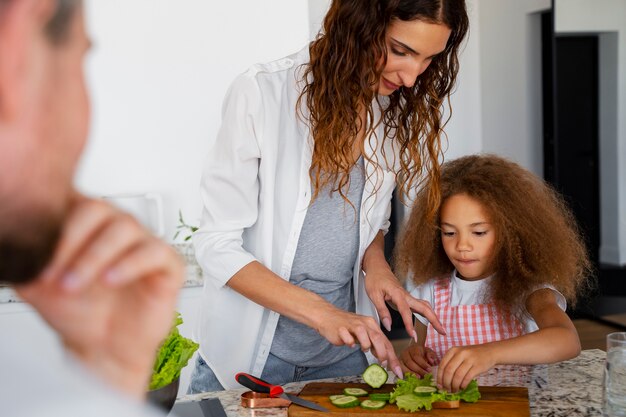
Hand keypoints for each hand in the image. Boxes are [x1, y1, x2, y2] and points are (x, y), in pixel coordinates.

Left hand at [15, 196, 183, 397]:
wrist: (103, 348)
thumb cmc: (79, 312)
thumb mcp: (37, 283)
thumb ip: (24, 259)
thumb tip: (8, 245)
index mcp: (87, 223)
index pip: (71, 200)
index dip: (52, 224)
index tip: (34, 253)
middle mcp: (116, 227)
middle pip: (98, 208)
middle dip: (71, 241)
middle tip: (54, 273)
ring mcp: (143, 242)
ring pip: (126, 227)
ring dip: (95, 256)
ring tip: (75, 284)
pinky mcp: (167, 263)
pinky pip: (156, 251)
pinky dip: (130, 264)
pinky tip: (111, 280)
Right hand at [315, 305, 403, 377]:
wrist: (327, 316)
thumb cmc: (346, 326)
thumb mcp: (364, 334)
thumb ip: (374, 344)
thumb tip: (384, 358)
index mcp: (372, 325)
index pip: (386, 342)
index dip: (393, 358)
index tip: (398, 371)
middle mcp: (365, 324)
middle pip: (379, 339)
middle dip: (383, 355)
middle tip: (382, 364)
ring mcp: (353, 325)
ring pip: (366, 338)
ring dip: (366, 347)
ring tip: (363, 350)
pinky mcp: (342, 329)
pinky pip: (348, 339)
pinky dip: (350, 343)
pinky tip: (349, 343)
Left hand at [364, 268, 445, 338]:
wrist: (377, 267)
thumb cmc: (374, 279)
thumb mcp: (374, 295)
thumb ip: (382, 311)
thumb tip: (388, 326)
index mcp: (398, 294)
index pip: (406, 311)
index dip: (409, 324)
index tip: (413, 335)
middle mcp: (406, 295)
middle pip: (425, 307)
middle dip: (435, 320)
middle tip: (443, 332)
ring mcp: (408, 296)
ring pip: (425, 306)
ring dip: (433, 316)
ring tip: (440, 329)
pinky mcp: (407, 297)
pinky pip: (421, 305)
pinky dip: (428, 313)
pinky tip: (430, 320)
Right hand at [400, 344, 436, 375]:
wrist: (417, 354)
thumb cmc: (423, 354)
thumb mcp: (429, 352)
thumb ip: (431, 355)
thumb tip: (431, 361)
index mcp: (413, 348)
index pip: (416, 356)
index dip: (423, 364)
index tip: (429, 370)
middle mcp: (405, 353)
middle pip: (409, 362)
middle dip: (418, 370)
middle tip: (425, 376)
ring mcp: (400, 359)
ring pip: (403, 367)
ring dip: (411, 374)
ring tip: (418, 378)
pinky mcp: (398, 366)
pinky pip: (398, 371)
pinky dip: (404, 376)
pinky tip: (410, 380)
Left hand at [437, 345, 494, 391]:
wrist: (490, 352)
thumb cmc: (472, 355)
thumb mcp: (459, 354)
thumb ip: (451, 363)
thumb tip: (442, 381)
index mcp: (453, 350)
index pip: (442, 365)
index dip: (439, 377)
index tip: (439, 386)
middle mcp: (460, 353)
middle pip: (449, 371)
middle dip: (446, 383)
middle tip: (447, 390)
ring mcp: (470, 359)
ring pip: (458, 376)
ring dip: (455, 386)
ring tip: (454, 390)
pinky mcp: (478, 366)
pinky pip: (467, 378)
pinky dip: (463, 385)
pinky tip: (462, 387)